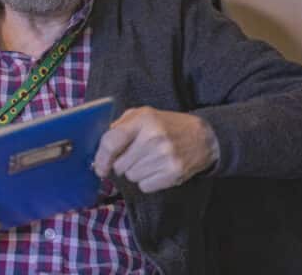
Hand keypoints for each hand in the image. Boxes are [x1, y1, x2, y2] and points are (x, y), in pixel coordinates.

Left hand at [93, 107, 219, 192]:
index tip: (100, 167)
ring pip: (131, 177)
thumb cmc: (167, 125)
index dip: (101, 158)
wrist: (202, 137)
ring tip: (149, 160)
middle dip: (122, 164)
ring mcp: (165, 157)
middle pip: (120, 165)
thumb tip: (100, 146)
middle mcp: (153, 138)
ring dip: (135, 172)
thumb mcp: (143, 114)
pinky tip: (157, 168)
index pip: (111, 142)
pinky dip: (147, 181)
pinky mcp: (173, 173)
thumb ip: (120, 126)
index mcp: (143, 120)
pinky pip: (145, 186)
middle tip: (135, 156)